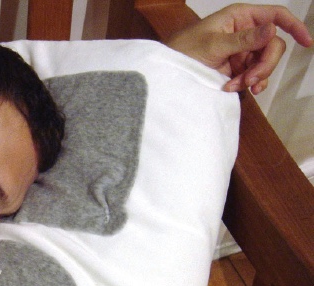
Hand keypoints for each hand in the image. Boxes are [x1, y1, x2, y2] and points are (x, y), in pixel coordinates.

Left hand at [167, 4, 312, 93]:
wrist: (168, 72)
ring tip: (233, 86)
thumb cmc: (182, 51)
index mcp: (239, 17)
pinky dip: (248, 84)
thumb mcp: (212, 45)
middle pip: (273, 45)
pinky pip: (255, 75)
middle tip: (249, 80)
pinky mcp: (237, 68)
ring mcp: (241, 51)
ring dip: (253, 77)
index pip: (275, 15)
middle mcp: (244, 32)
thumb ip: (243, 40)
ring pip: (265, 63)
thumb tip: (271, 29)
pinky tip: (234, 89)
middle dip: (264, 64)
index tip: (306, 42)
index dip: (294, 25)